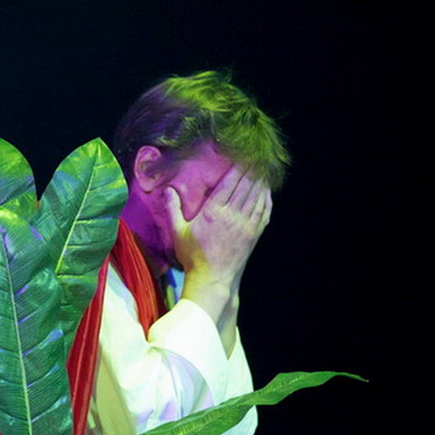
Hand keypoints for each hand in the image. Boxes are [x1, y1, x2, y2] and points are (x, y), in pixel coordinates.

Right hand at [165, 165, 271, 286]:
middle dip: (250, 169)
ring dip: (260, 181)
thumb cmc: (193, 256)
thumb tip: (167, 189)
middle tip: (253, 157)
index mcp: (213, 212)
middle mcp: (232, 215)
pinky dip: (267, 198)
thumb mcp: (178, 232)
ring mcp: (246, 225)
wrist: (213, 279)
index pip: (229, 182)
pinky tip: (266, 190)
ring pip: (257, 196)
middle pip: (246, 185)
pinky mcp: (254, 234)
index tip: (240, 155)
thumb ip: (173, 209)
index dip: (237, 167)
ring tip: (261, 169)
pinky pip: (265, 211)